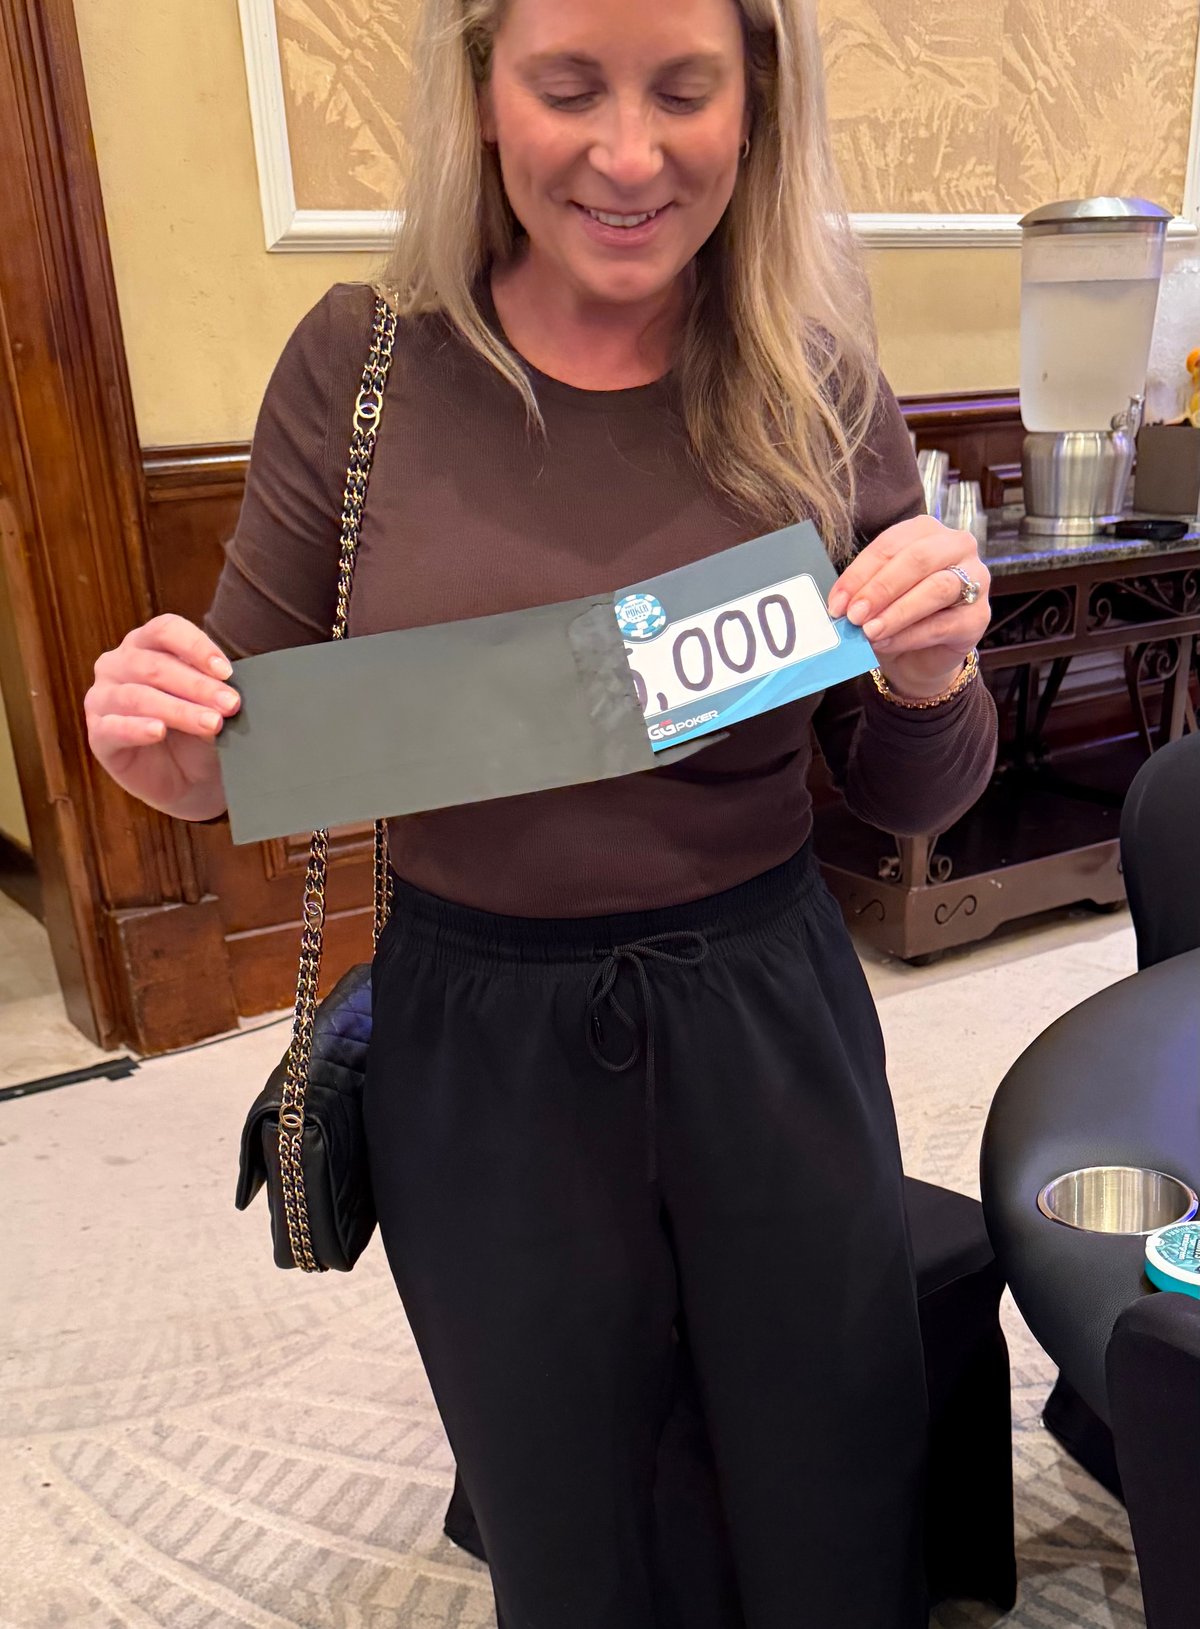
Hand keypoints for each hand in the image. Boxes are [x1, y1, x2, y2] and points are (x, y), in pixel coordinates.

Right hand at [84, 614, 240, 819]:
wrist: (189, 780)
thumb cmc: (197, 731)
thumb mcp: (211, 706)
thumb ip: (214, 692)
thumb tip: (229, 691)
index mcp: (145, 645)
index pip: (165, 630)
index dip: (196, 647)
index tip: (227, 672)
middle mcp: (118, 665)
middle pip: (154, 665)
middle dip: (197, 685)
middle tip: (230, 704)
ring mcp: (103, 698)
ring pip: (138, 697)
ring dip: (179, 710)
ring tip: (212, 724)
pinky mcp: (98, 734)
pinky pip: (113, 728)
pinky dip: (138, 728)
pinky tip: (159, 731)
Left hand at [827, 516, 990, 698]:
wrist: (919, 655)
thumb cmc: (895, 615)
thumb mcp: (874, 597)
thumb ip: (861, 592)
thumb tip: (840, 602)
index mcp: (926, 531)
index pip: (891, 544)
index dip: (860, 573)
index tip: (836, 602)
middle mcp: (956, 547)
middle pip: (918, 559)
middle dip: (880, 588)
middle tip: (853, 615)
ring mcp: (975, 579)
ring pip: (937, 588)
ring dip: (897, 612)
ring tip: (869, 632)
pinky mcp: (979, 616)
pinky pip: (943, 623)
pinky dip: (910, 635)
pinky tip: (886, 644)